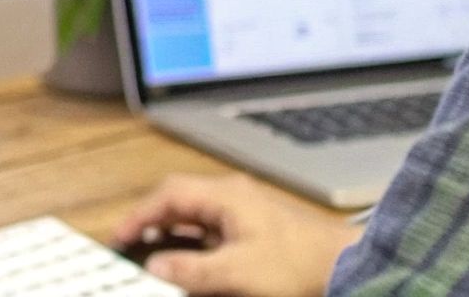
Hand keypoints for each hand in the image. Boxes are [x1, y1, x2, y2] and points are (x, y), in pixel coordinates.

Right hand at [113, 174, 362, 296]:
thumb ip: (192, 271)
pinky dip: (195, 240)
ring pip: (197, 213)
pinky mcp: (258, 228)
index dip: (139, 215)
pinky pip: (214, 227)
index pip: (169, 195)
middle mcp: (234, 196)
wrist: (349, 267)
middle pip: (180, 199)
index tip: (120, 237)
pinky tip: (194, 261)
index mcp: (226, 196)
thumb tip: (156, 267)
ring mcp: (247, 210)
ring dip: (174, 231)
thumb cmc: (299, 264)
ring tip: (157, 254)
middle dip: (153, 220)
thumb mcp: (238, 272)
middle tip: (133, 244)